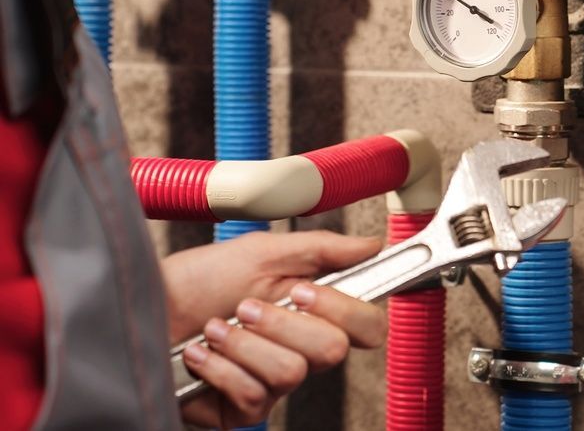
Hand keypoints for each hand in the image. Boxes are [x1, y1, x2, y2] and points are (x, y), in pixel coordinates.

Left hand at [160, 230, 386, 428]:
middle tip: (247, 306)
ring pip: (291, 372)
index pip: (367, 326)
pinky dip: (222, 368)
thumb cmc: (195, 281)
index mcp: (313, 312)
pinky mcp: (242, 410)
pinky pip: (254, 396)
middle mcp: (299, 350)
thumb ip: (322, 249)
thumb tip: (372, 245)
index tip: (307, 292)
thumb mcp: (260, 252)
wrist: (140, 309)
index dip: (347, 311)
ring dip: (245, 344)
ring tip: (215, 327)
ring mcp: (272, 383)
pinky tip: (201, 354)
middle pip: (333, 350)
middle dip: (284, 323)